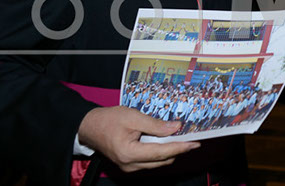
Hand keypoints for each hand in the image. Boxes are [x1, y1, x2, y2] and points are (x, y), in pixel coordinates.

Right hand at [78, 106, 199, 172]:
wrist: (89, 127)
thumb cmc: (108, 120)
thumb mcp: (133, 117)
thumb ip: (155, 124)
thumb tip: (176, 127)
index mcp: (130, 154)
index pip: (162, 153)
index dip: (180, 147)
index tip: (195, 143)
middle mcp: (130, 165)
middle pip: (162, 160)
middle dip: (178, 150)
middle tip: (192, 138)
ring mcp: (129, 167)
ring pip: (157, 162)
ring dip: (170, 151)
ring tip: (182, 138)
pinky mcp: (129, 164)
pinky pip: (150, 160)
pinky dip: (160, 152)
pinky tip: (167, 141)